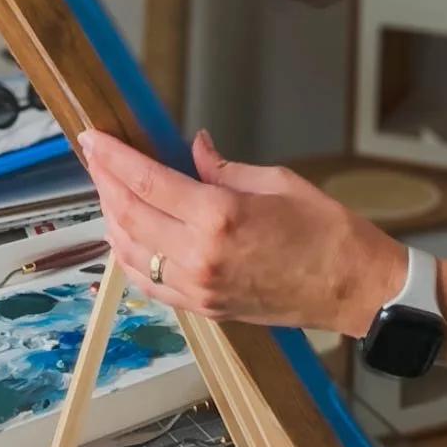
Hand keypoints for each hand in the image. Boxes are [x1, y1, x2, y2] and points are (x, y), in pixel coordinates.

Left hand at [80, 128, 407, 337]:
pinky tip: (127, 237)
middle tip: (94, 156)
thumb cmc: (327, 232)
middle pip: (130, 216)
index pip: (147, 182)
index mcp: (219, 217)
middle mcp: (201, 256)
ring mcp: (199, 287)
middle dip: (105, 182)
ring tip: (106, 191)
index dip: (113, 158)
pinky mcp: (205, 307)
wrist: (353, 287)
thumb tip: (195, 152)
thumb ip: (223, 169)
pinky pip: (151, 284)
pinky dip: (130, 258)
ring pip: (132, 253)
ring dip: (112, 220)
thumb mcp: (276, 181)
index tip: (94, 138)